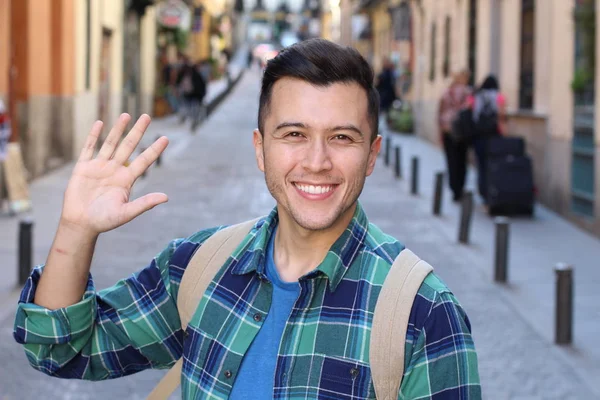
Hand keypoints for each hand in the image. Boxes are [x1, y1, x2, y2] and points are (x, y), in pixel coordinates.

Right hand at [60, 113, 168, 235]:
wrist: (81, 224)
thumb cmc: (104, 221)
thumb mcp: (127, 213)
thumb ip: (145, 203)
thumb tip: (166, 197)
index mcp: (127, 180)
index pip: (144, 161)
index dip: (154, 150)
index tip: (165, 138)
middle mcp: (115, 170)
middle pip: (129, 146)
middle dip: (138, 131)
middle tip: (147, 116)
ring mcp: (99, 167)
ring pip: (110, 144)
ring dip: (118, 129)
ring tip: (127, 115)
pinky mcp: (83, 168)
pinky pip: (89, 148)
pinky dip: (94, 136)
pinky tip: (100, 123)